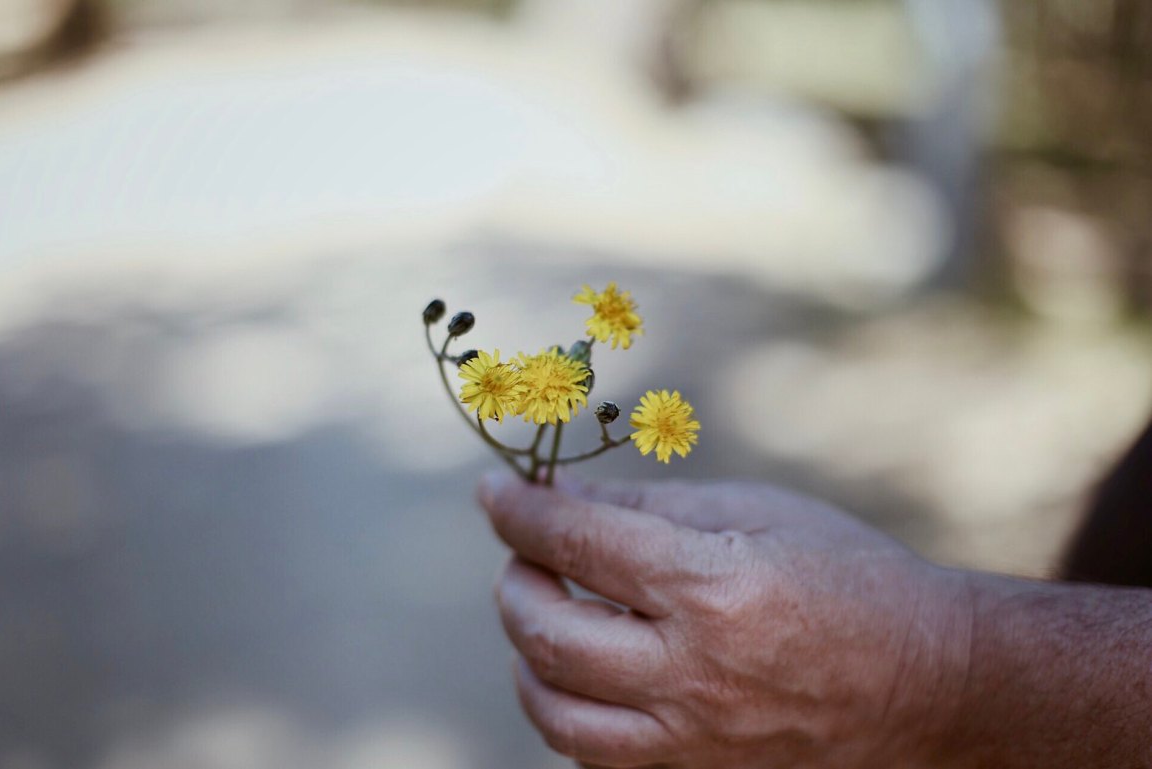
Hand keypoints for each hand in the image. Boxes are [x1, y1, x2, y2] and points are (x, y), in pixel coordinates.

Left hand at [478, 474, 973, 768]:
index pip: (577, 544)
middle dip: (515, 586)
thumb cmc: (849, 576)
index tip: (494, 493)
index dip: (519, 512)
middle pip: (549, 636)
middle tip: (524, 557)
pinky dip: (569, 711)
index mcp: (711, 588)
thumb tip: (560, 497)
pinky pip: (598, 757)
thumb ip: (648, 506)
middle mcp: (694, 673)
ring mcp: (695, 740)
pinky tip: (586, 673)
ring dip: (528, 659)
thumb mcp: (754, 512)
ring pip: (557, 715)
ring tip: (545, 619)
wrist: (928, 682)